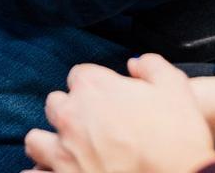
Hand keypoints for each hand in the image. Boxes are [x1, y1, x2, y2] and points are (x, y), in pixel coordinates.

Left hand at [24, 55, 214, 172]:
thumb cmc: (177, 137)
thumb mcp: (175, 88)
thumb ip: (151, 66)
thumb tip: (135, 63)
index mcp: (93, 87)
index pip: (79, 76)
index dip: (95, 88)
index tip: (108, 100)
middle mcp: (71, 116)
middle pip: (55, 104)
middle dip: (70, 112)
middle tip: (91, 127)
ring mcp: (63, 151)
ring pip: (36, 140)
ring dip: (49, 142)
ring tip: (66, 151)